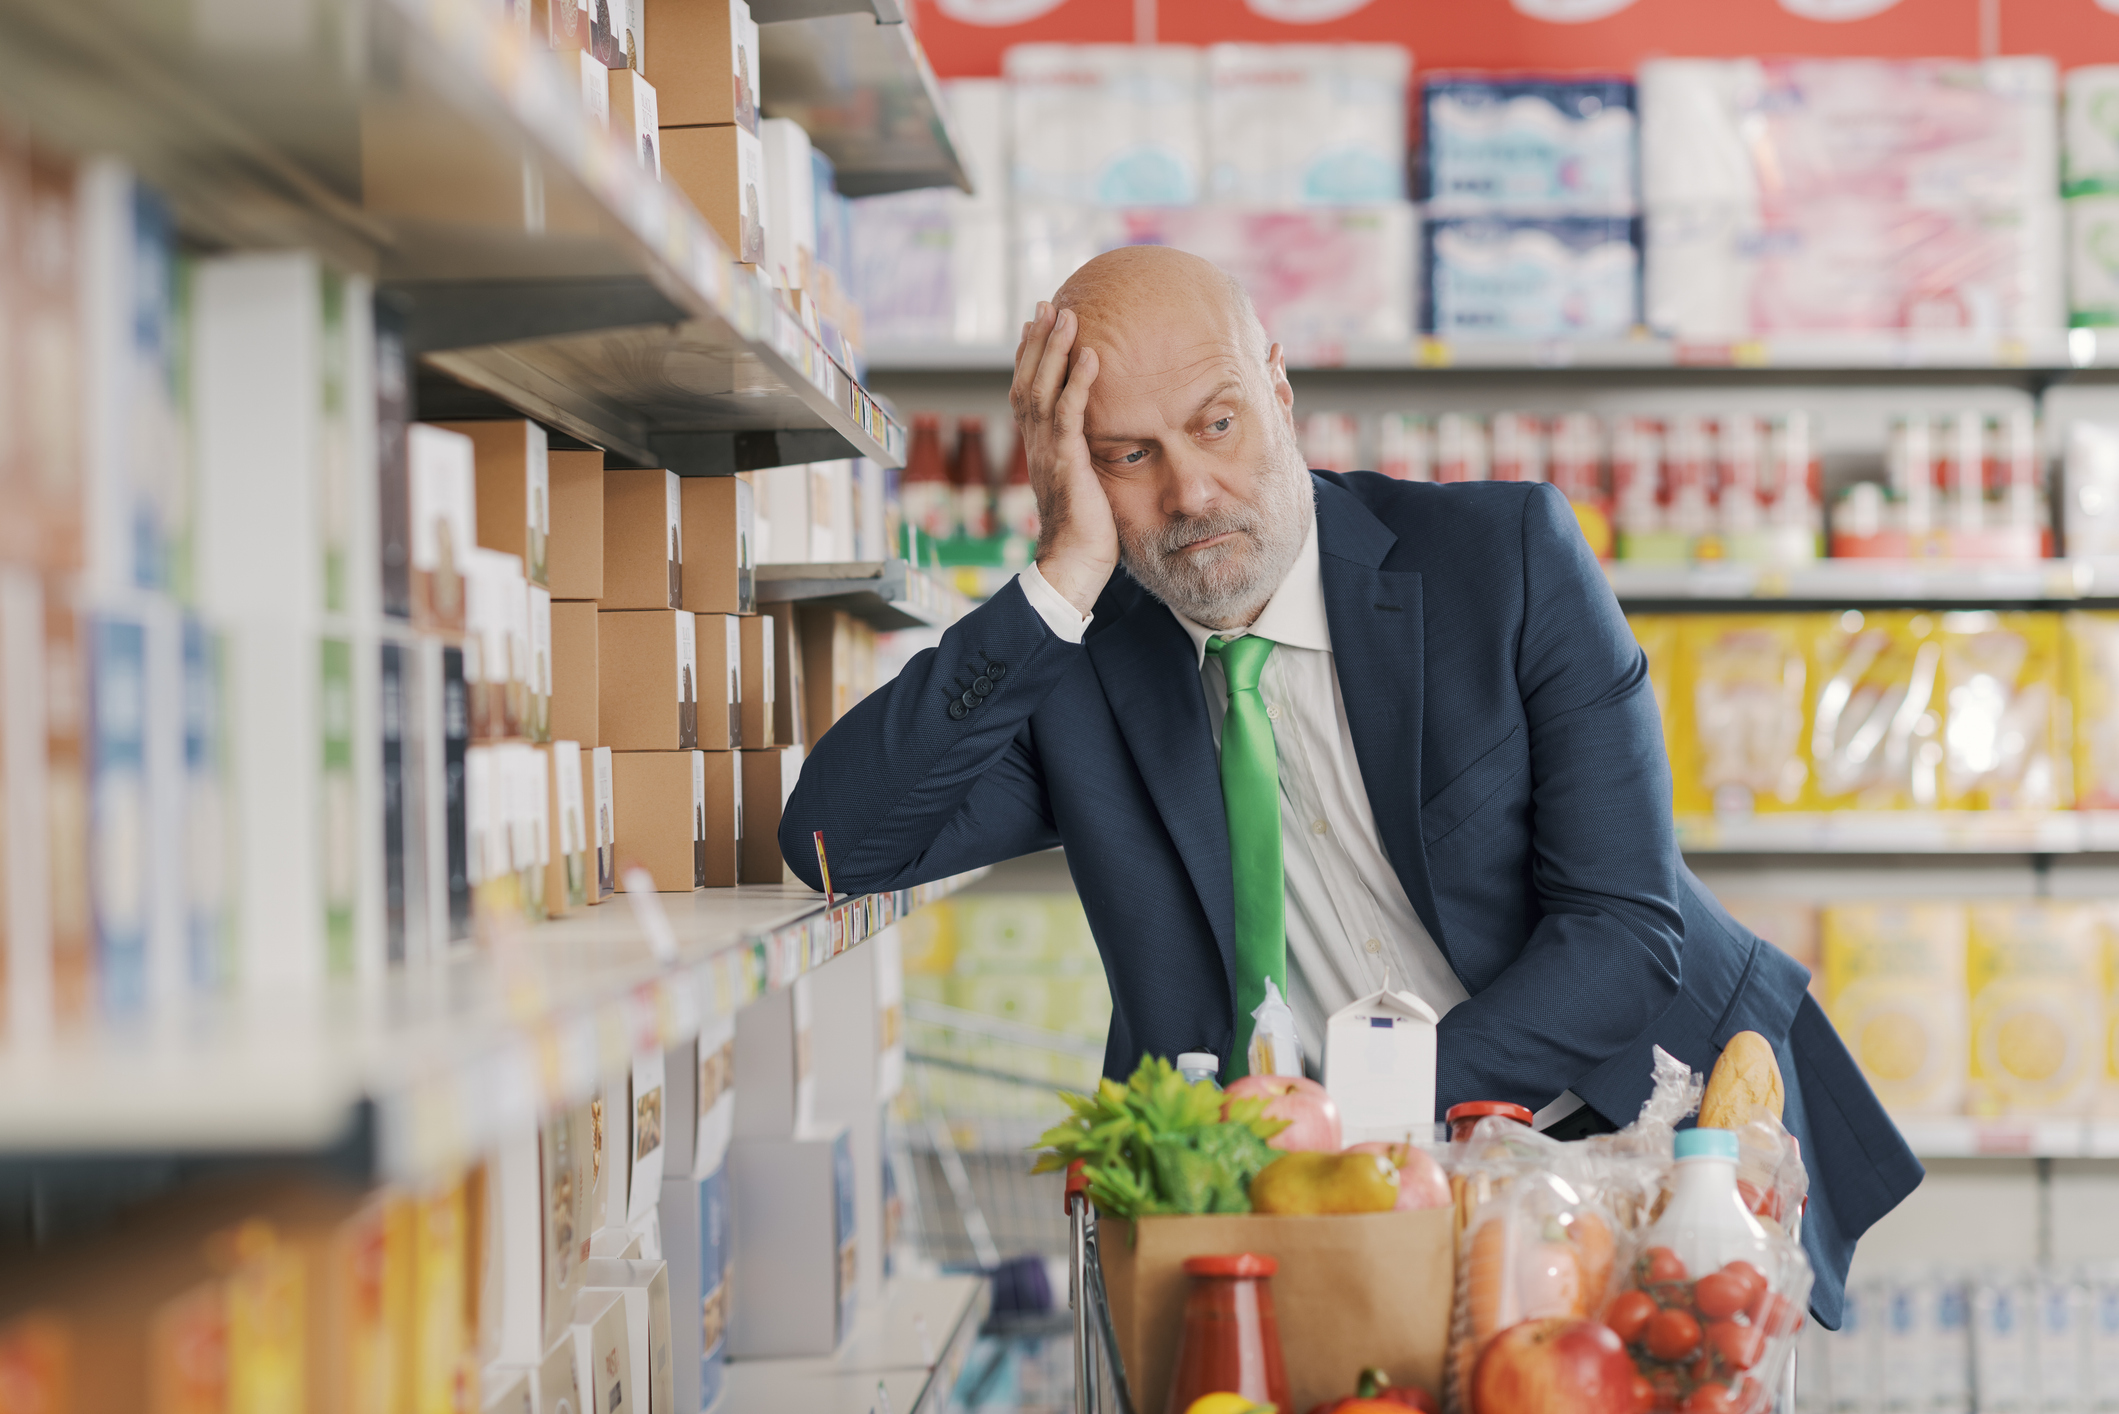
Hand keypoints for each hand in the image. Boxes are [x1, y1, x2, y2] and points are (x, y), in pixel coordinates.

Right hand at [1011, 303, 1116, 616]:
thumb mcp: (1086, 483)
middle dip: (1037, 341)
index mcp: (1040, 448)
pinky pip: (1068, 414)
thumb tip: (1104, 441)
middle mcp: (1036, 445)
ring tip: (1065, 315)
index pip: (1028, 393)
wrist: (1074, 565)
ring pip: (1042, 389)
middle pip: (1027, 381)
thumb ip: (1087, 456)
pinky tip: (1091, 355)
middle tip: (1047, 306)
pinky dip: (1077, 382)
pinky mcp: (1066, 462)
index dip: (1030, 359)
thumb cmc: (1088, 532)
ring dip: (1053, 350)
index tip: (1037, 326)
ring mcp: (1047, 452)